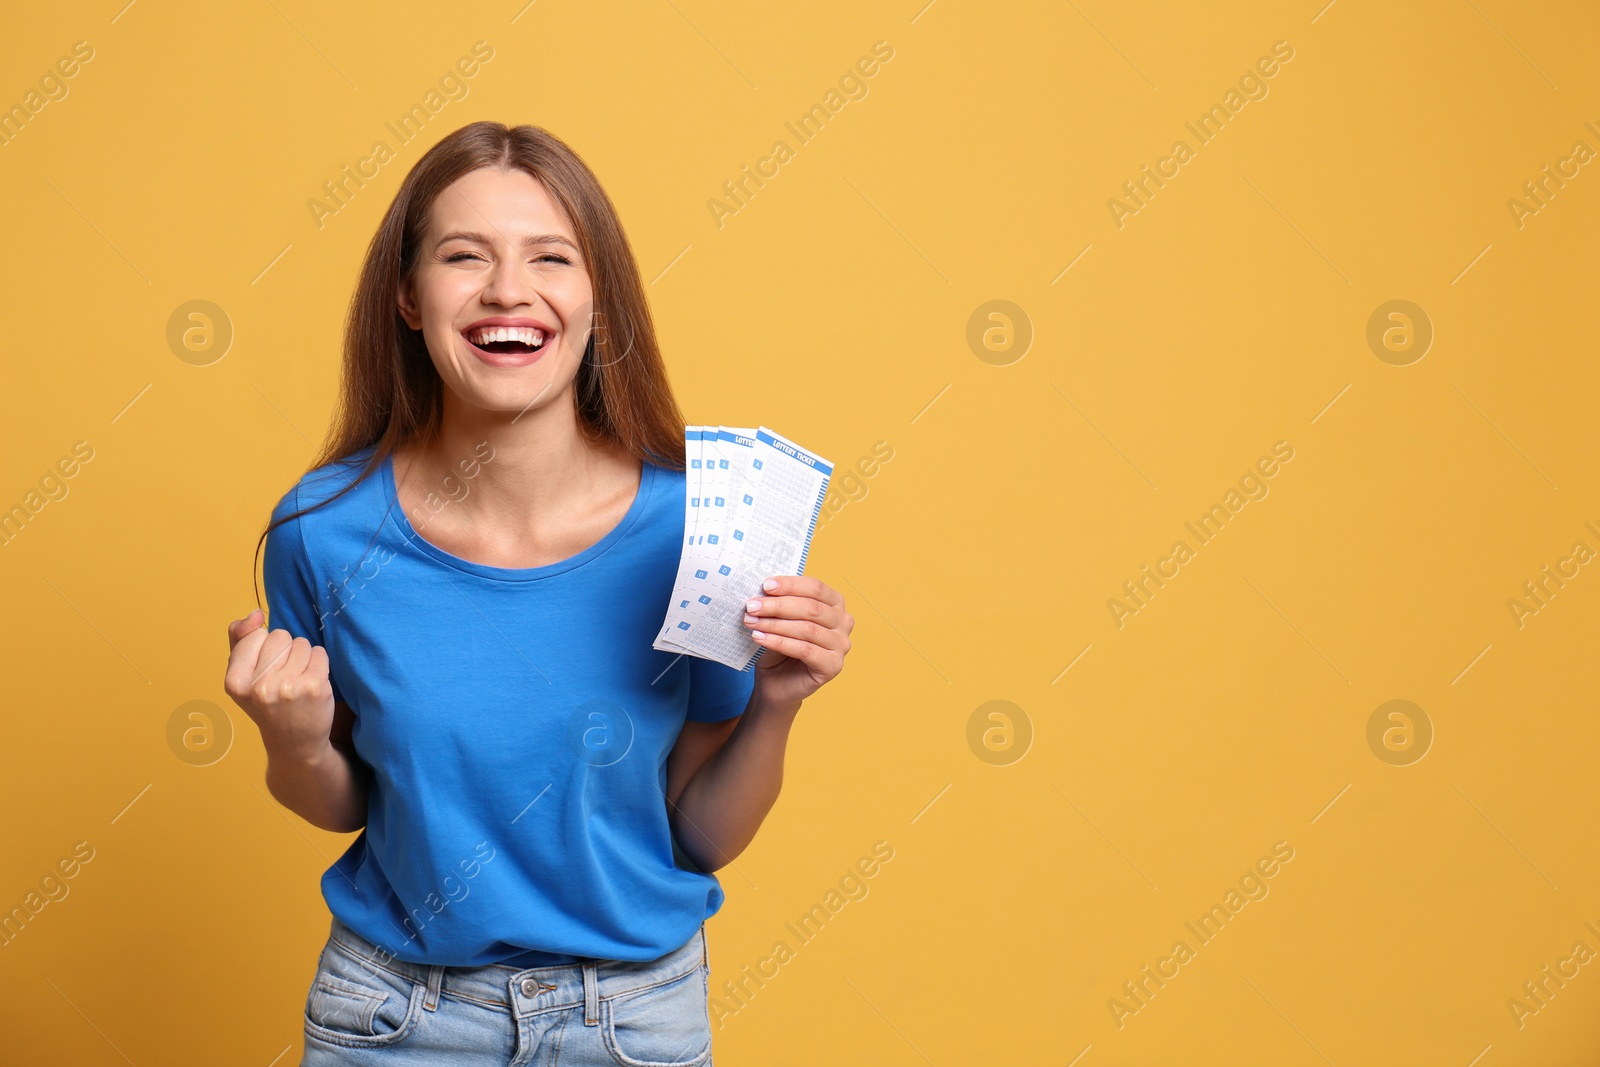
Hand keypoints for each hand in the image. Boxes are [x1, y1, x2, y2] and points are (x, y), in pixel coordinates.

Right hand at [224, 608, 335, 756]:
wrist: (294, 742)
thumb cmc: (266, 702)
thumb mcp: (242, 674)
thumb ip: (240, 638)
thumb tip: (256, 614)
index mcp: (235, 682)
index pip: (256, 634)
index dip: (263, 648)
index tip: (263, 672)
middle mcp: (260, 686)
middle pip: (280, 636)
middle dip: (284, 651)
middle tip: (282, 678)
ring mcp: (288, 687)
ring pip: (301, 643)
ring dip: (302, 657)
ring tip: (296, 681)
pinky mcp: (314, 687)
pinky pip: (320, 652)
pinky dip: (318, 663)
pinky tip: (311, 683)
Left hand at [742, 575, 852, 710]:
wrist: (777, 682)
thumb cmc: (779, 647)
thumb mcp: (779, 619)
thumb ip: (778, 603)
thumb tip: (763, 590)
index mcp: (835, 603)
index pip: (815, 588)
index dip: (790, 585)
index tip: (765, 585)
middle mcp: (844, 622)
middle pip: (811, 608)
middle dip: (778, 605)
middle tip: (752, 605)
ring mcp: (841, 645)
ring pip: (807, 629)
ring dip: (775, 624)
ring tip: (751, 622)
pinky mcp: (833, 666)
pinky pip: (804, 650)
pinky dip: (779, 642)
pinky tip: (760, 638)